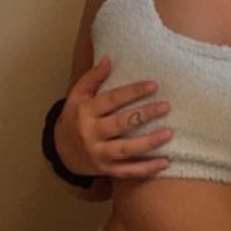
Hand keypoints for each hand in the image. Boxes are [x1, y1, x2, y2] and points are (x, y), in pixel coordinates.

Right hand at [54, 56, 171, 180]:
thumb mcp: (77, 96)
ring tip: (168, 133)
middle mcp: (91, 133)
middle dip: (144, 115)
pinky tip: (164, 162)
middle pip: (120, 124)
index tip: (154, 85)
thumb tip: (108, 59)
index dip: (133, 92)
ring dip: (148, 142)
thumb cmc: (75, 117)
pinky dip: (146, 169)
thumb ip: (93, 78)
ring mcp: (99, 154)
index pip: (112, 100)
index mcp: (85, 111)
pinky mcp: (106, 169)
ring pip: (126, 149)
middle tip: (165, 106)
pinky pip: (128, 171)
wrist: (62, 151)